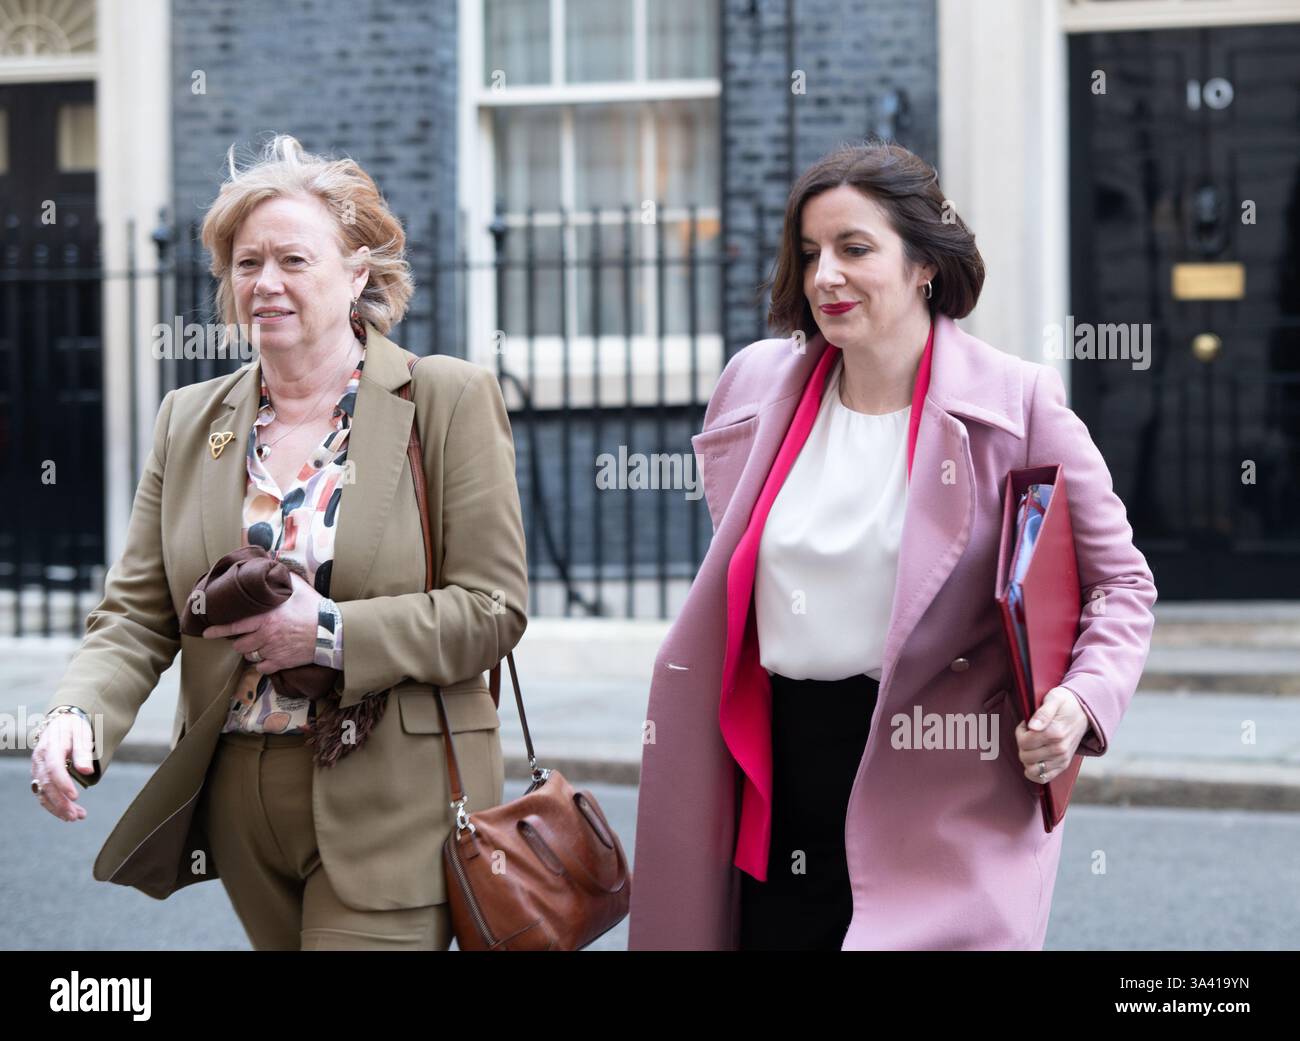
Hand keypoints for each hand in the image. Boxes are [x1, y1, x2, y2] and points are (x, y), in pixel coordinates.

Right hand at [31, 715, 94, 821]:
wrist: (61, 723)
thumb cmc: (74, 728)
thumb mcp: (82, 734)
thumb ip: (83, 752)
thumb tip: (87, 771)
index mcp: (51, 748)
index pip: (54, 768)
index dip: (63, 784)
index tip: (76, 796)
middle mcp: (40, 760)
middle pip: (47, 785)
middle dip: (60, 802)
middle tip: (76, 815)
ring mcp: (37, 769)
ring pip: (42, 792)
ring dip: (57, 807)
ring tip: (75, 817)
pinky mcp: (39, 775)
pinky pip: (43, 793)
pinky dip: (53, 805)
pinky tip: (67, 813)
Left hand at [201, 571, 322, 673]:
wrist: (331, 632)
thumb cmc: (314, 609)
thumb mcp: (298, 589)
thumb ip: (282, 579)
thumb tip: (272, 565)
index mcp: (265, 618)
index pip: (234, 626)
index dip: (217, 630)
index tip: (206, 632)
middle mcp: (265, 635)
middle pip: (239, 645)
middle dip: (240, 641)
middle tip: (246, 637)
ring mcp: (272, 650)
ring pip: (250, 656)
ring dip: (252, 651)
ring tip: (259, 645)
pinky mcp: (281, 662)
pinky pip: (262, 667)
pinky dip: (263, 664)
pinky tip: (269, 657)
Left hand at [1014, 686, 1088, 784]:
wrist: (1084, 712)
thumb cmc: (1065, 704)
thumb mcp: (1054, 699)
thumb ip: (1042, 713)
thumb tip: (1033, 726)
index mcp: (1055, 733)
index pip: (1024, 742)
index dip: (1020, 732)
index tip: (1026, 725)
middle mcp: (1060, 749)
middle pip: (1025, 756)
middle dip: (1022, 744)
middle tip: (1029, 734)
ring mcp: (1062, 759)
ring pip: (1032, 769)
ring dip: (1027, 758)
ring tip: (1032, 746)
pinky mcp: (1063, 765)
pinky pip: (1043, 778)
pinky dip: (1034, 773)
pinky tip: (1033, 761)